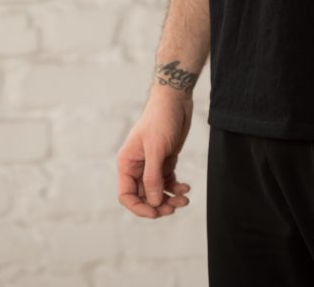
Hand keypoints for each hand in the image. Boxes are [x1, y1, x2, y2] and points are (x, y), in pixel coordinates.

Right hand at [117, 85, 193, 218]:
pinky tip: (186, 188)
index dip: (139, 208)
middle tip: (175, 207)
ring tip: (185, 199)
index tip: (156, 212)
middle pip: (144, 196)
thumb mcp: (156, 149)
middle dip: (159, 205)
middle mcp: (137, 167)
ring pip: (158, 192)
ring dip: (170, 198)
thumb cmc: (161, 119)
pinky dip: (176, 188)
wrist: (176, 100)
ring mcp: (152, 165)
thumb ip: (153, 177)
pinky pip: (169, 182)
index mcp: (127, 163)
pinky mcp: (166, 161)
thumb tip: (153, 202)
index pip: (127, 195)